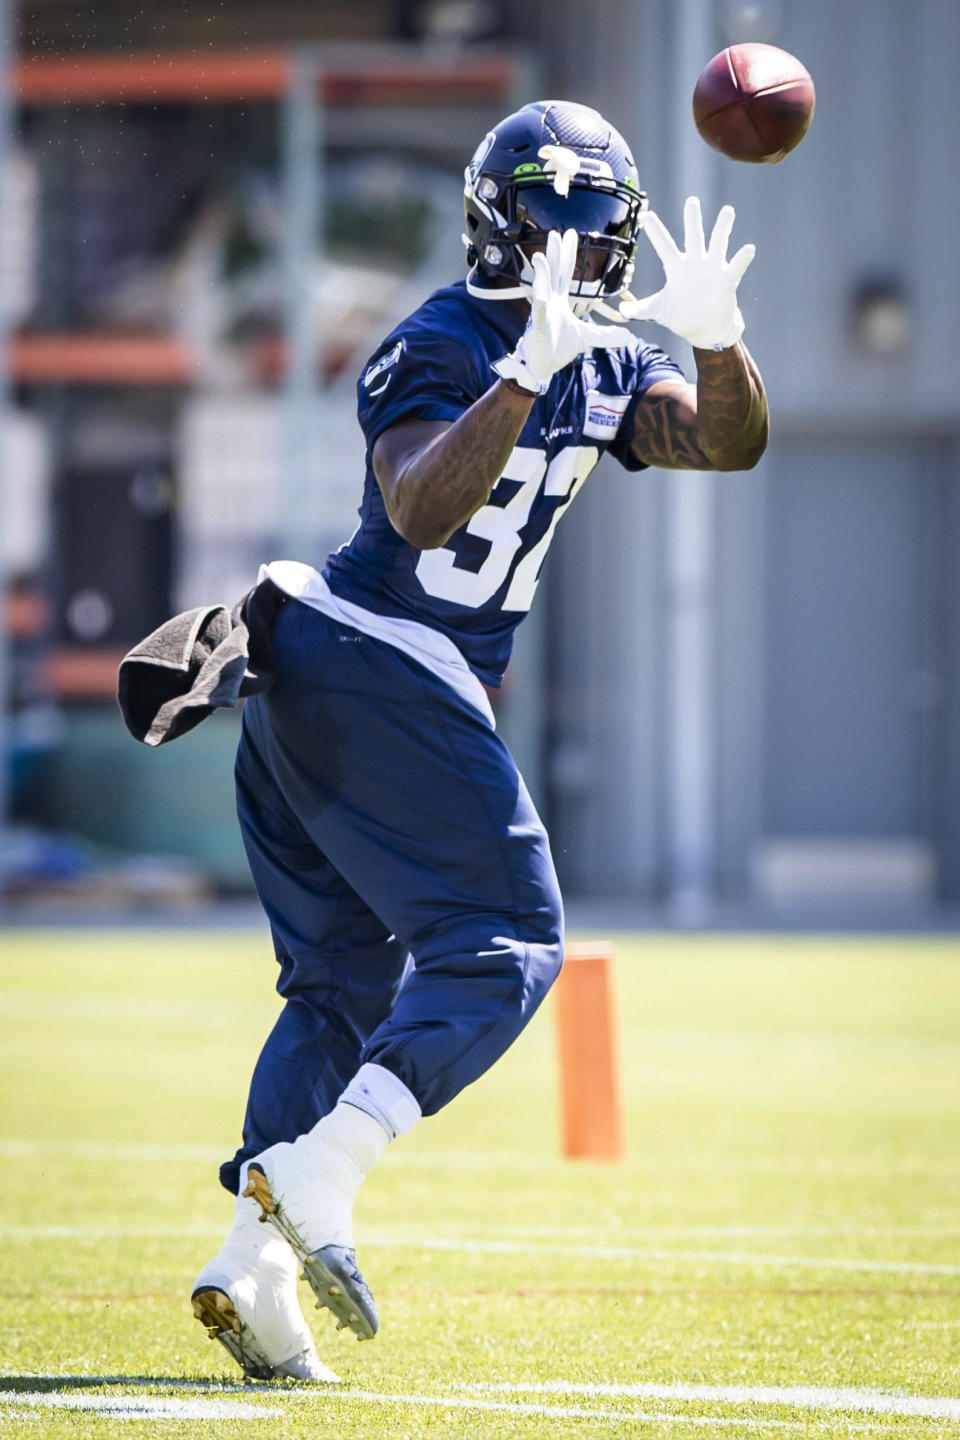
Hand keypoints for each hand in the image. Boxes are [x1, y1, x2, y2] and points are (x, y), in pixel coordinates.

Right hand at [492, 229, 624, 393]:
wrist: (542, 367)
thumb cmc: (558, 348)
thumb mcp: (586, 339)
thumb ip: (605, 335)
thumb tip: (628, 336)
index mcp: (559, 300)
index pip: (564, 273)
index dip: (568, 254)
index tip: (570, 234)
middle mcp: (549, 303)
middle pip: (552, 273)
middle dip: (554, 254)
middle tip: (554, 234)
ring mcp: (542, 314)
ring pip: (541, 290)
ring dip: (541, 274)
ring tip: (539, 258)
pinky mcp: (538, 330)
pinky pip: (538, 317)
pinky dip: (539, 308)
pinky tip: (541, 298)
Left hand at [618, 196, 754, 349]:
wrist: (704, 330)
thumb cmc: (681, 317)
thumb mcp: (659, 312)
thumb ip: (640, 309)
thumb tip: (621, 310)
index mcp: (676, 268)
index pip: (664, 246)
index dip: (656, 232)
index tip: (647, 215)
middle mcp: (695, 263)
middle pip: (693, 236)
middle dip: (692, 219)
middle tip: (692, 200)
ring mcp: (712, 269)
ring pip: (718, 243)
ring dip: (722, 228)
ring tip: (727, 211)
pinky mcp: (727, 281)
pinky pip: (736, 267)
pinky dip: (742, 258)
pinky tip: (748, 249)